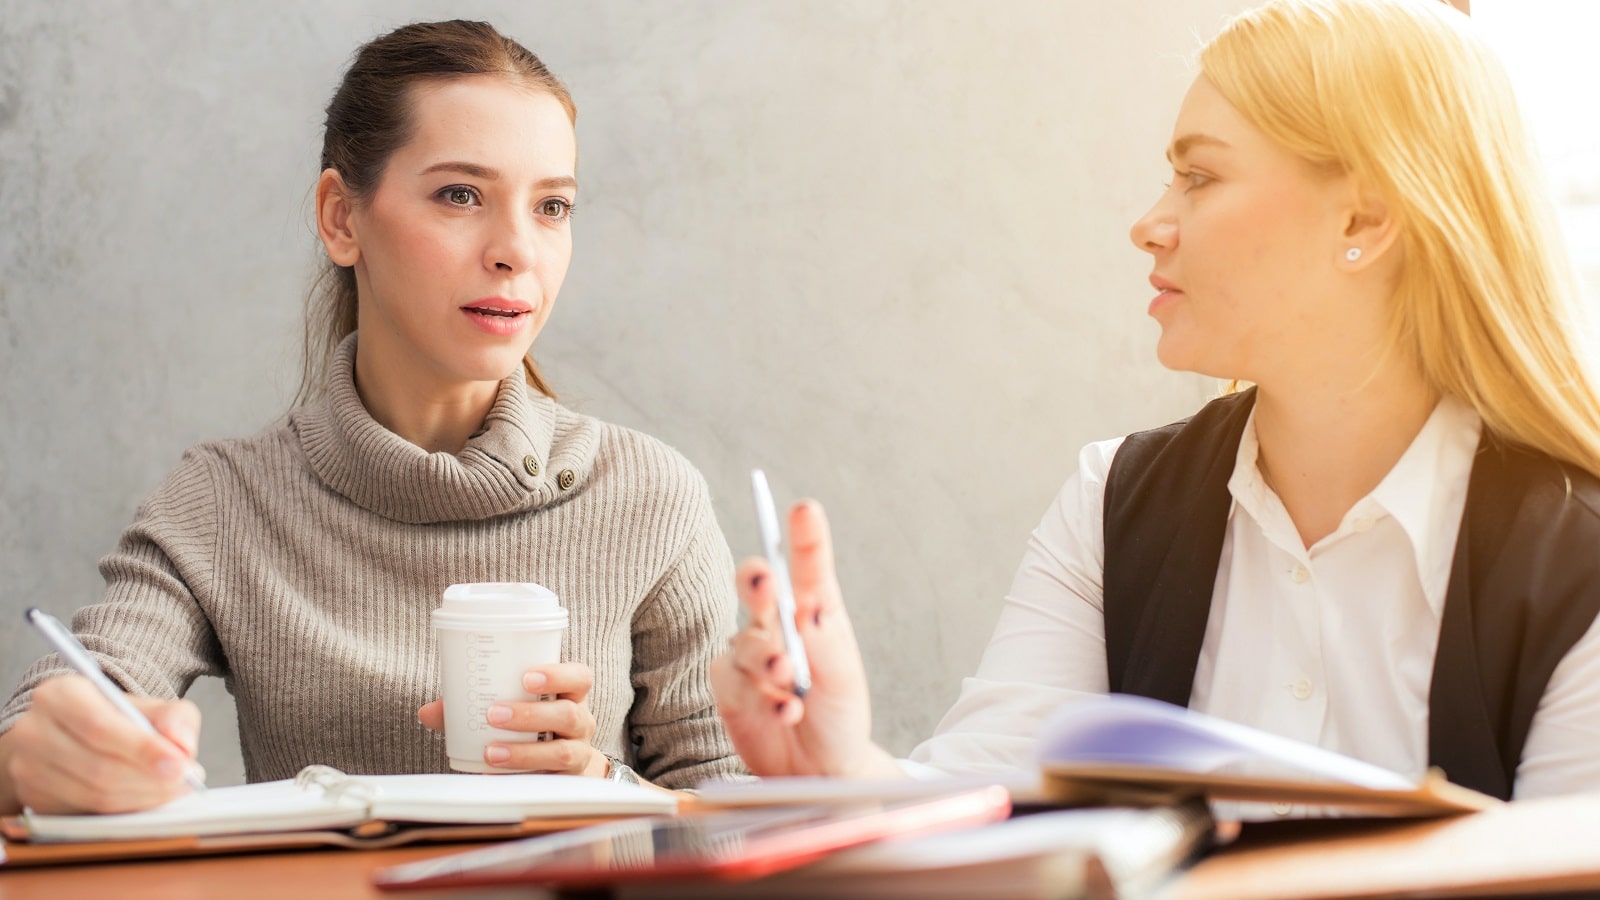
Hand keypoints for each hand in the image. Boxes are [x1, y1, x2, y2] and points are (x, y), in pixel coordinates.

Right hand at [0, 674, 202, 814]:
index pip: (100, 727)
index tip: (180, 765)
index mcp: (59, 695)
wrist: (75, 735)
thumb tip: (181, 744)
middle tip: (185, 781)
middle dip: (150, 779)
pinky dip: (124, 810)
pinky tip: (146, 799)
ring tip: (172, 789)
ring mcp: (27, 767)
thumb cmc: (114, 718)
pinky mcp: (33, 797)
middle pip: (98, 767)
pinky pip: (86, 812)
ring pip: (93, 794)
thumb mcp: (148, 705)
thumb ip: (174, 717)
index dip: (143, 750)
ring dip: (141, 797)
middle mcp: (34, 730)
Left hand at [418, 663, 605, 776]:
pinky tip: (495, 776)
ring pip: (563, 752)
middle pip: (569, 714)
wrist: (562, 765)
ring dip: (525, 752)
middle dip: (531, 715)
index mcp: (570, 695)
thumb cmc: (532, 725)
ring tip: (491, 752)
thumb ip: (472, 706)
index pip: (579, 678)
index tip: (526, 678)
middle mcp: (581, 723)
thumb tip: (428, 712)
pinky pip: (551, 782)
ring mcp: (578, 754)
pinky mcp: (568, 782)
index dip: (558, 675)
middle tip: (494, 714)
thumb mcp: (513, 706)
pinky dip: (521, 778)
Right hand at [710, 499, 900, 777]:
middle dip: (758, 581)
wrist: (820, 770)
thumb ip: (824, 643)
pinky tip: (784, 711)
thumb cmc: (838, 715)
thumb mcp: (843, 678)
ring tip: (790, 683)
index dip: (805, 537)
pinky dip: (761, 698)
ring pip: (745, 642)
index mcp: (814, 612)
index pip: (808, 568)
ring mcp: (749, 654)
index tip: (805, 510)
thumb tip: (808, 606)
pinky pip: (734, 682)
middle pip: (756, 586)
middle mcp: (777, 625)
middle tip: (767, 584)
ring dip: (768, 661)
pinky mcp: (728, 686)